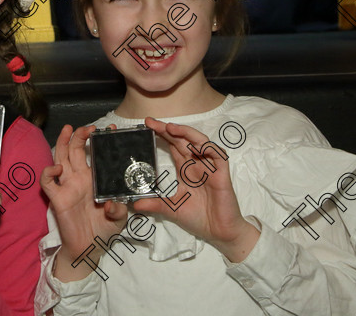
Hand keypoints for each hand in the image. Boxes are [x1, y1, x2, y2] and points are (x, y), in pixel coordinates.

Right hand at [40, 124, 127, 280]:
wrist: (90, 249)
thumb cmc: (104, 230)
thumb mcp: (120, 219)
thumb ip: (119, 209)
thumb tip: (111, 202)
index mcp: (96, 179)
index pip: (95, 154)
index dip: (99, 140)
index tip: (110, 129)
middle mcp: (80, 178)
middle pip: (76, 150)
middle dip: (80, 136)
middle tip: (88, 127)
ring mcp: (68, 186)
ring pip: (61, 158)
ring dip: (63, 142)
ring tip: (69, 129)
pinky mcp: (57, 198)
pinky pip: (48, 182)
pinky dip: (49, 172)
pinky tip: (57, 168)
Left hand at [133, 118, 258, 262]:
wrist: (219, 233)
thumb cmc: (198, 218)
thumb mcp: (171, 209)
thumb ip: (154, 204)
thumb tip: (134, 204)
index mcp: (186, 169)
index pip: (173, 146)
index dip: (162, 134)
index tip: (146, 126)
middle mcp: (197, 164)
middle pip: (183, 140)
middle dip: (168, 129)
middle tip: (151, 122)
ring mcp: (210, 167)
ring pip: (200, 142)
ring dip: (186, 133)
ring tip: (170, 128)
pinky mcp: (222, 174)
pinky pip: (217, 156)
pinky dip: (207, 148)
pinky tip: (195, 146)